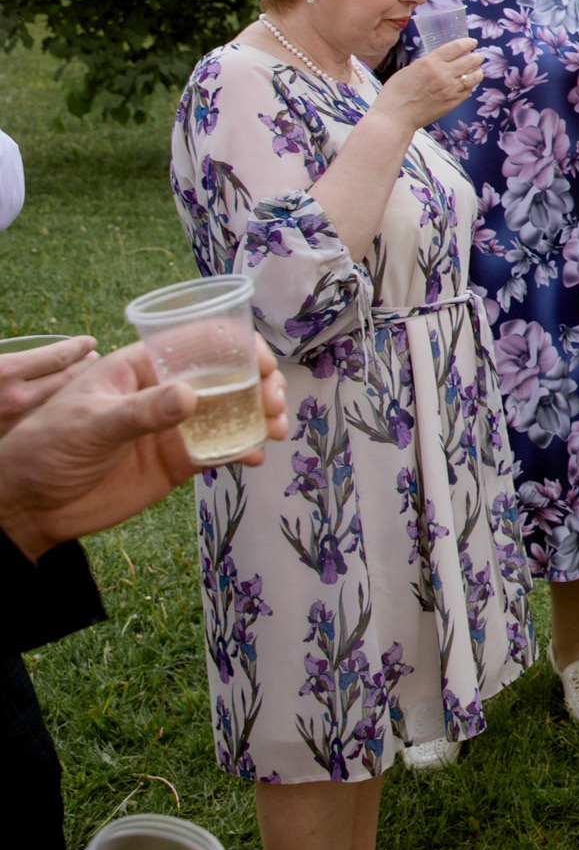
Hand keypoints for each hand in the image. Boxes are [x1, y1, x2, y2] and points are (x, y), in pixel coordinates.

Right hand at [0, 336, 95, 441]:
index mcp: (6, 371)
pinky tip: (69, 404)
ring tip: (87, 378)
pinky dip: (64, 411)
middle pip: (68, 379)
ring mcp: (17, 423)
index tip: (89, 342)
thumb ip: (15, 359)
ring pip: (64, 402)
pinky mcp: (15, 441)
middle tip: (94, 358)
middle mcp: (16, 398)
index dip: (78, 347)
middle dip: (85, 366)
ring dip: (80, 388)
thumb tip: (46, 353)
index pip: (58, 357)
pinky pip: (48, 422)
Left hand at [0, 341, 288, 560]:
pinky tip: (256, 458)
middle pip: (225, 376)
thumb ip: (141, 411)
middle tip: (274, 401)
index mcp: (141, 369)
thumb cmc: (46, 449)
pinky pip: (222, 449)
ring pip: (232, 412)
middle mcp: (164, 392)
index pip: (197, 343)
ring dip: (260, 416)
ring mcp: (174, 426)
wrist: (30, 506)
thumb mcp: (90, 424)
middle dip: (259, 384)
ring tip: (276, 429)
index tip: (264, 364)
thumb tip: (192, 396)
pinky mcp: (178, 460)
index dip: (237, 346)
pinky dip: (245, 450)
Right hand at [378, 40, 486, 129]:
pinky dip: (469, 85)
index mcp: (430, 62)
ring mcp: (450, 89)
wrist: (395, 117)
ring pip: (475, 76)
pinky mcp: (453, 102)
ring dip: (477, 71)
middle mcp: (443, 74)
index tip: (472, 42)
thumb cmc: (396, 94)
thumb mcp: (409, 70)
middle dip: (477, 57)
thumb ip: (427, 63)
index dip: (468, 43)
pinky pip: (468, 90)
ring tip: (475, 71)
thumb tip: (441, 60)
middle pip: (471, 60)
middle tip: (477, 57)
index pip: (456, 47)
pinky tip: (465, 84)